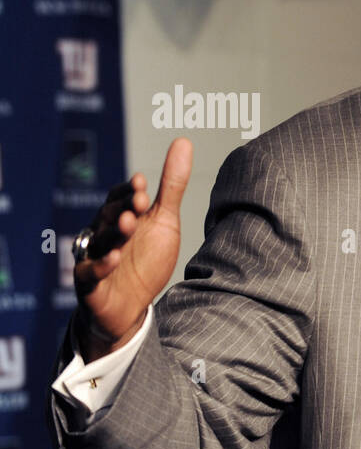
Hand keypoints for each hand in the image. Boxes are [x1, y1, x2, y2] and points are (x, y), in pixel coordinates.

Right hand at [74, 138, 192, 360]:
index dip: (130, 191)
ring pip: (99, 242)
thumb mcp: (164, 220)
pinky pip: (90, 274)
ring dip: (113, 233)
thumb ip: (172, 184)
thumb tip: (183, 141)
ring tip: (129, 224)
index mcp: (120, 217)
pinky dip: (100, 266)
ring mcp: (94, 259)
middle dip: (123, 208)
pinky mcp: (90, 285)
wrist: (132, 306)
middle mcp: (103, 234)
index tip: (144, 183)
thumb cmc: (146, 258)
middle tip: (141, 201)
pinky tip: (114, 259)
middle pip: (108, 217)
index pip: (120, 199)